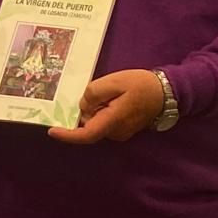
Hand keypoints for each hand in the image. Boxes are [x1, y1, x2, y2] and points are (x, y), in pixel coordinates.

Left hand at [49, 69, 164, 144]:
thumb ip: (94, 94)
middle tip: (91, 92)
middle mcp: (116, 132)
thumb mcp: (114, 82)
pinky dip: (99, 111)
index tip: (52, 131)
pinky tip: (108, 96)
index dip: (68, 135)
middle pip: (89, 127)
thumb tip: (82, 107)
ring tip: (107, 91)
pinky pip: (104, 122)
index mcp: (113, 121)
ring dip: (92, 110)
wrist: (166, 92)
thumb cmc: (140, 85)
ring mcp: (120, 132)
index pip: (87, 135)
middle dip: (81, 113)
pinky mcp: (123, 128)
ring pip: (96, 123)